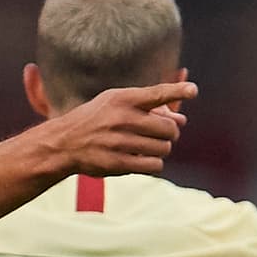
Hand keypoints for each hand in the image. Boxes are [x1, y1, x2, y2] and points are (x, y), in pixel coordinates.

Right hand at [40, 82, 196, 175]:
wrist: (64, 143)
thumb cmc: (96, 119)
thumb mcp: (115, 102)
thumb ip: (149, 107)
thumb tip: (183, 120)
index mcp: (122, 99)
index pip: (156, 93)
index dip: (177, 90)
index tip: (193, 90)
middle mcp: (121, 118)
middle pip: (169, 128)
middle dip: (169, 133)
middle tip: (158, 134)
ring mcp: (119, 142)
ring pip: (164, 148)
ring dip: (160, 149)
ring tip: (147, 147)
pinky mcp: (117, 163)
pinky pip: (154, 165)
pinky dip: (153, 164)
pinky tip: (143, 159)